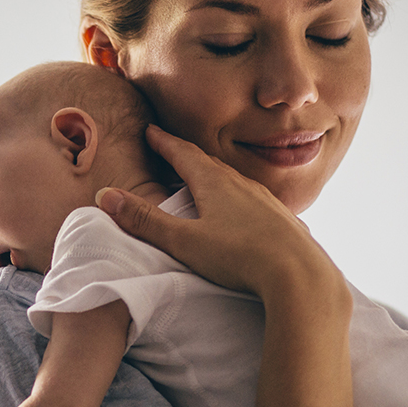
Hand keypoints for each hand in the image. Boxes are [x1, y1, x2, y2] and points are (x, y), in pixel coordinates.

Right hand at [97, 125, 346, 304]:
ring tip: (203, 182)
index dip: (164, 142)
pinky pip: (255, 202)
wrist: (301, 275)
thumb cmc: (240, 257)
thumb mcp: (184, 241)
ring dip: (215, 178)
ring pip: (235, 181)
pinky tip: (243, 213)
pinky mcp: (283, 221)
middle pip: (209, 164)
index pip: (183, 153)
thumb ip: (145, 221)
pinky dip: (239, 199)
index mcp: (215, 183)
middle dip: (188, 156)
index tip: (151, 130)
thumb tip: (107, 197)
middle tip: (172, 151)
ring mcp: (266, 201)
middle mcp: (242, 184)